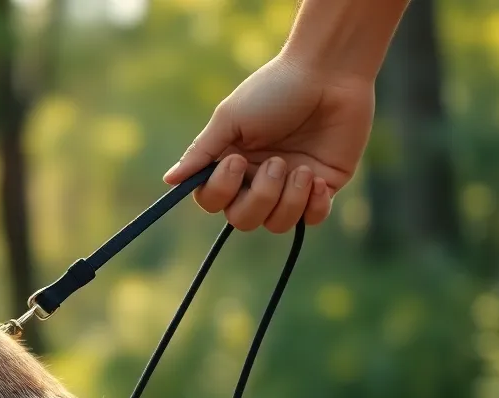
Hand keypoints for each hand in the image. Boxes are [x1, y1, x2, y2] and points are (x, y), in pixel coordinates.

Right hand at [163, 53, 375, 232]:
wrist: (329, 73)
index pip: (212, 200)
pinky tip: (316, 179)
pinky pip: (312, 219)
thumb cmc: (275, 89)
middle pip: (243, 220)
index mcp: (231, 163)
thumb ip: (201, 152)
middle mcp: (257, 179)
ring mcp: (290, 186)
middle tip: (277, 162)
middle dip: (259, 198)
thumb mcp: (230, 119)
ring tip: (301, 168)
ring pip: (277, 224)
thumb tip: (168, 180)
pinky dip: (313, 205)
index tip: (237, 160)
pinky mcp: (323, 186)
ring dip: (287, 199)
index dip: (221, 190)